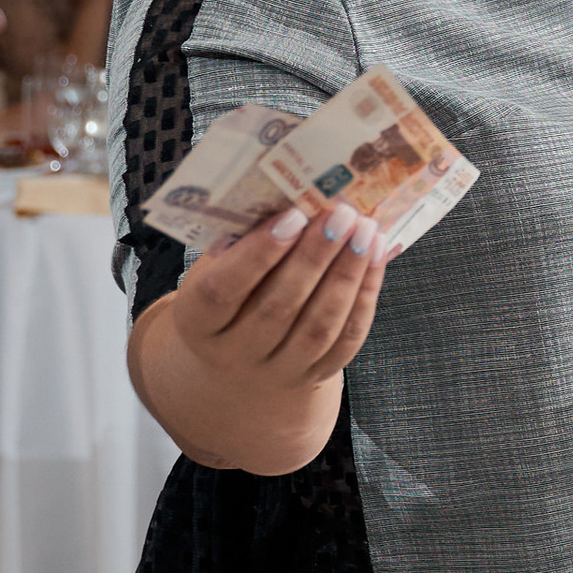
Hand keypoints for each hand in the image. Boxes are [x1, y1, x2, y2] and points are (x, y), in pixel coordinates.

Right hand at [176, 200, 391, 391]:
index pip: (222, 290)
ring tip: (365, 231)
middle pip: (278, 308)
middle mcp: (234, 355)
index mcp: (197, 322)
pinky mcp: (314, 376)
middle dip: (314, 257)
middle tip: (340, 215)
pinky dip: (365, 295)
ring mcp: (277, 371)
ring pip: (318, 327)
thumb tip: (292, 196)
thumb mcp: (217, 267)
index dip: (258, 253)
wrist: (239, 358)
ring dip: (347, 274)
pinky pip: (346, 339)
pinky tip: (375, 256)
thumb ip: (242, 240)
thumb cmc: (229, 293)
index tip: (293, 216)